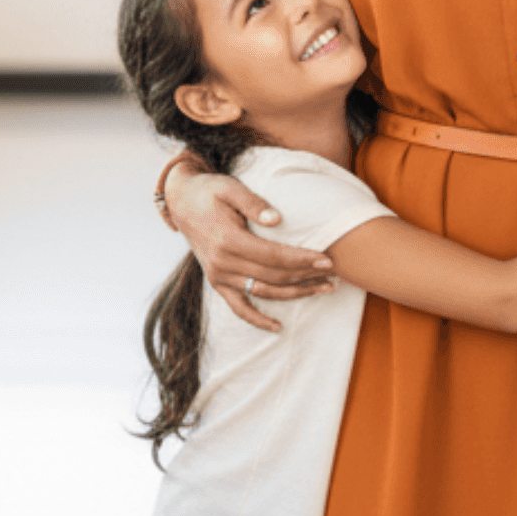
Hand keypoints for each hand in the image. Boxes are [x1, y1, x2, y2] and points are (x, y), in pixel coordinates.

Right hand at [164, 164, 334, 331]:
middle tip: (335, 275)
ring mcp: (219, 276)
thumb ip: (253, 202)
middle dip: (307, 277)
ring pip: (264, 293)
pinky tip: (278, 328)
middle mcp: (223, 264)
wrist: (181, 201)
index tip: (328, 260)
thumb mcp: (229, 188)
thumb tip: (277, 219)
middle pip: (274, 277)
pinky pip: (238, 308)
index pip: (274, 256)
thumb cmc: (209, 191)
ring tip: (324, 289)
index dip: (303, 260)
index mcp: (228, 241)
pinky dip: (257, 321)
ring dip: (296, 294)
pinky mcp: (217, 282)